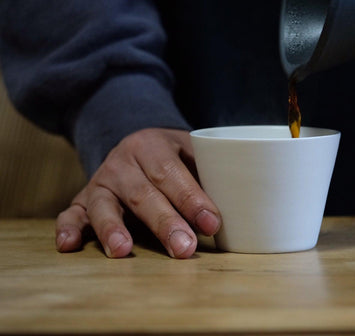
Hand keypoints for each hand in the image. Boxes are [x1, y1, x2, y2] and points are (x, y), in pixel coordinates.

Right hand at [55, 128, 220, 258]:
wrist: (138, 143)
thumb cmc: (175, 156)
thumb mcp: (193, 152)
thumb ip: (212, 173)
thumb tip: (247, 207)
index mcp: (152, 145)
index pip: (172, 173)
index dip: (192, 199)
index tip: (212, 223)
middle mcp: (123, 162)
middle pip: (144, 194)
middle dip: (165, 223)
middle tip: (184, 248)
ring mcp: (100, 181)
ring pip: (104, 205)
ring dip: (113, 228)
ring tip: (123, 251)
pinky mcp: (84, 199)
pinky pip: (72, 213)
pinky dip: (68, 229)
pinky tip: (68, 246)